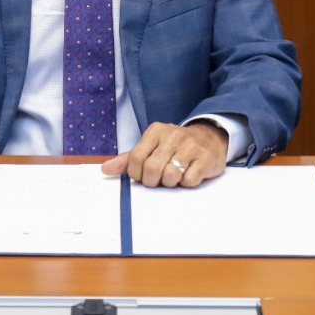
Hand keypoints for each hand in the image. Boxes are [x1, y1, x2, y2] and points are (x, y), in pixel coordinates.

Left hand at [101, 121, 227, 187]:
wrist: (209, 138)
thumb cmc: (174, 146)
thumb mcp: (151, 147)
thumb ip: (128, 159)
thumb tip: (105, 169)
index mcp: (155, 131)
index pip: (135, 158)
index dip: (136, 174)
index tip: (142, 176)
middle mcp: (172, 136)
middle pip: (152, 168)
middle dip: (152, 181)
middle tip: (158, 180)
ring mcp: (190, 146)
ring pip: (171, 175)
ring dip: (170, 183)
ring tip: (174, 176)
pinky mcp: (206, 158)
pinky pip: (189, 180)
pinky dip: (186, 183)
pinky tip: (188, 174)